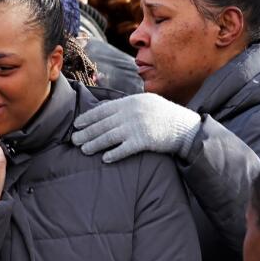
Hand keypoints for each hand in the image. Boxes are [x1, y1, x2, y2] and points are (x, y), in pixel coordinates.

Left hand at [71, 93, 201, 162]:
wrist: (185, 127)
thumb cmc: (164, 116)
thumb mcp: (146, 104)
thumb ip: (128, 107)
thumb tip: (106, 111)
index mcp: (131, 101)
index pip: (104, 109)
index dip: (89, 117)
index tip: (77, 123)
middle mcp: (132, 112)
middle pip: (103, 124)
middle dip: (87, 132)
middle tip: (74, 139)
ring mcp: (138, 126)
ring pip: (110, 136)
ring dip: (95, 143)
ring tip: (84, 149)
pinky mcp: (145, 140)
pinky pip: (125, 149)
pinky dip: (114, 154)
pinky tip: (105, 159)